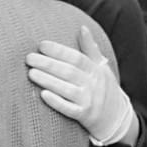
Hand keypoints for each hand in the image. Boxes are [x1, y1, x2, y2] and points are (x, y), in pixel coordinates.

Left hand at [25, 26, 135, 145]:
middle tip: (29, 58)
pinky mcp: (85, 116)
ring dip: (48, 80)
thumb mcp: (102, 67)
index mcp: (96, 70)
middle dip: (48, 64)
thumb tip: (82, 28)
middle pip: (69, 72)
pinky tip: (43, 95)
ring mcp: (89, 101)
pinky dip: (56, 102)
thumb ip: (90, 49)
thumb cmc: (104, 88)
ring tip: (31, 73)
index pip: (77, 58)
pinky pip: (69, 110)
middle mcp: (93, 85)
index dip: (59, 51)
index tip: (41, 45)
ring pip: (67, 89)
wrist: (117, 118)